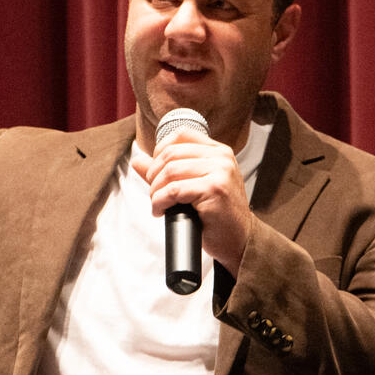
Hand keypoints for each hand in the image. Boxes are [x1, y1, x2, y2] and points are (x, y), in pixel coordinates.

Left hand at [131, 127, 251, 275]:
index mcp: (219, 151)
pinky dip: (160, 201)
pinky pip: (174, 190)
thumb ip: (166, 171)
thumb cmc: (216, 215)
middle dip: (154, 175)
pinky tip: (161, 211)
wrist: (237, 239)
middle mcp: (222, 158)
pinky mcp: (214, 190)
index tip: (155, 171)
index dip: (160, 150)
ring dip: (155, 191)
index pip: (181, 134)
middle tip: (154, 193)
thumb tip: (137, 161)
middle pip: (171, 153)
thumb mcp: (193, 185)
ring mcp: (220, 172)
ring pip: (170, 171)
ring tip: (158, 204)